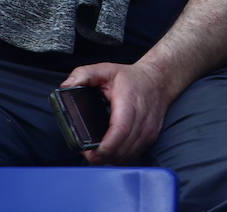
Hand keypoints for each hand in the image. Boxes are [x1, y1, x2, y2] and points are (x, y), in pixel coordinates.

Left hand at [59, 62, 174, 163]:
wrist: (160, 80)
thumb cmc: (132, 78)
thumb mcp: (105, 69)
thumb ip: (83, 74)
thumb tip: (66, 86)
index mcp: (128, 102)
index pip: (119, 131)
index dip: (103, 147)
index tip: (87, 150)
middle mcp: (142, 118)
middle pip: (121, 149)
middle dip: (101, 156)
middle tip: (86, 151)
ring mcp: (148, 130)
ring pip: (127, 155)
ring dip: (110, 158)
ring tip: (97, 151)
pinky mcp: (151, 137)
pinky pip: (133, 155)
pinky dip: (120, 157)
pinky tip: (111, 151)